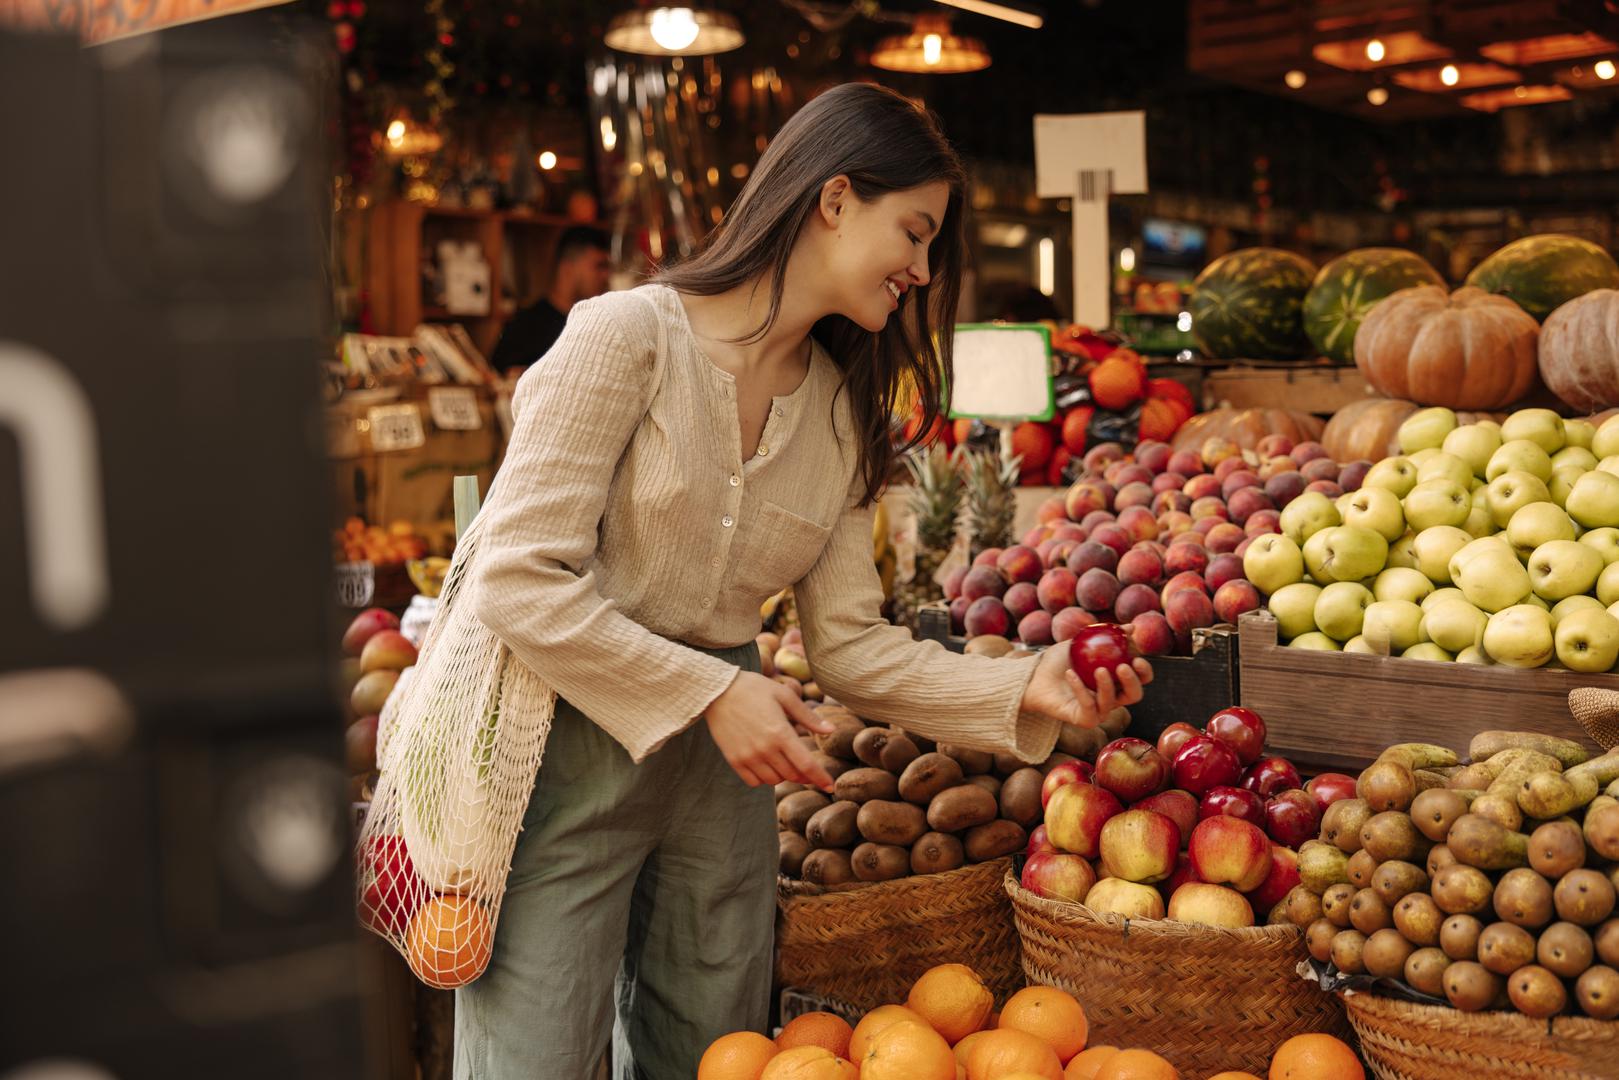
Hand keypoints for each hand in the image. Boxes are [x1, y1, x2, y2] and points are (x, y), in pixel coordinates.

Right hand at [705, 671, 836, 790]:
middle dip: (803, 774)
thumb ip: (808, 717)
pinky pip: (754, 782)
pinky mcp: (734, 760)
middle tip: (806, 766)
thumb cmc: (754, 689)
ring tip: (784, 760)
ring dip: (784, 775)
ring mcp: (748, 757)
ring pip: (774, 780)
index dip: (821, 778)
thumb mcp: (784, 696)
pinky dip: (764, 778)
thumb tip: (831, 730)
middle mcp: (765, 749)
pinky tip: (767, 764)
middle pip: (792, 775)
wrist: (717, 691)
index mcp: (780, 733)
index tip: (830, 786)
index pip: (806, 765)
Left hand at [1019, 640, 1151, 729]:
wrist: (1033, 676)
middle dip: (1133, 682)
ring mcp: (1098, 710)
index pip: (1140, 678)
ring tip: (1098, 669)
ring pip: (1112, 702)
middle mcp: (1111, 697)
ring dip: (1107, 686)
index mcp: (1116, 679)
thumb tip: (1132, 628)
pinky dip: (1081, 690)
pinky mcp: (1083, 719)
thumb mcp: (1082, 641)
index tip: (1137, 657)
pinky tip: (1070, 674)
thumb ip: (1106, 634)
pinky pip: (1088, 708)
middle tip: (1124, 666)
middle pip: (1134, 695)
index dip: (1144, 670)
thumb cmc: (1058, 660)